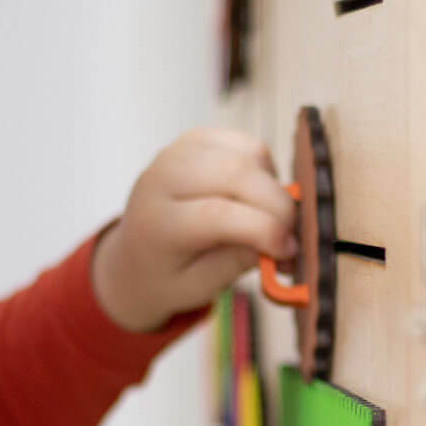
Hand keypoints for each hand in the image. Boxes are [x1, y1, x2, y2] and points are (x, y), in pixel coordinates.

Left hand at [90, 128, 298, 332]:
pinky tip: (256, 197)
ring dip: (273, 187)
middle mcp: (162, 177)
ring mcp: (179, 151)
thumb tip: (285, 242)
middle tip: (291, 238)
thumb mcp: (199, 287)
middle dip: (277, 206)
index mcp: (156, 222)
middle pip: (236, 174)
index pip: (217, 215)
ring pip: (248, 154)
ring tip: (269, 219)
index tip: (287, 252)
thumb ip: (239, 261)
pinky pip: (247, 144)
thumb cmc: (167, 276)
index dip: (263, 230)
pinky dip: (264, 169)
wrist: (134, 256)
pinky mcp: (196, 139)